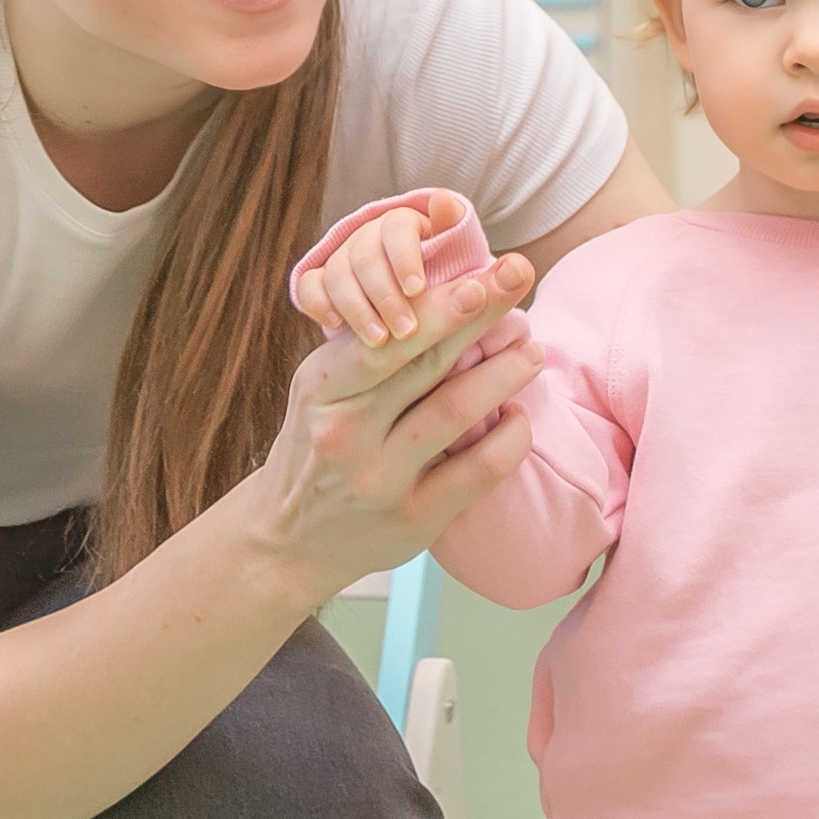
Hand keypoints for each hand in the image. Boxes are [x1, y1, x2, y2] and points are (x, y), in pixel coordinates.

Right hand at [257, 253, 540, 596]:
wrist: (286, 540)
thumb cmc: (318, 445)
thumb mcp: (321, 392)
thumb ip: (367, 352)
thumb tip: (440, 295)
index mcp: (321, 388)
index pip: (385, 340)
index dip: (436, 308)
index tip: (480, 278)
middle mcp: (346, 431)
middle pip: (424, 364)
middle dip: (480, 316)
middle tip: (520, 278)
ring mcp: (380, 478)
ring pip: (455, 411)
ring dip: (505, 373)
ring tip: (532, 350)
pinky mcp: (414, 519)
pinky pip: (478, 471)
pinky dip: (510, 438)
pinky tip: (519, 418)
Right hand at [292, 189, 469, 345]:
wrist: (414, 301)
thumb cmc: (442, 275)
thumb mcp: (455, 253)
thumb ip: (451, 229)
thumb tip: (443, 198)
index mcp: (402, 224)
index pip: (397, 230)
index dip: (404, 258)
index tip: (417, 289)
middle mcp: (367, 236)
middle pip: (366, 258)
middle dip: (386, 296)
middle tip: (407, 331)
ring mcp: (340, 257)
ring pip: (338, 274)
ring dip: (357, 308)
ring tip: (379, 340)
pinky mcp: (319, 280)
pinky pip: (308, 285)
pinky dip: (318, 303)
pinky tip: (335, 325)